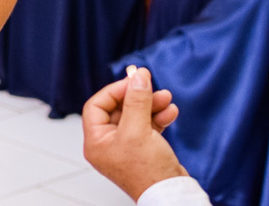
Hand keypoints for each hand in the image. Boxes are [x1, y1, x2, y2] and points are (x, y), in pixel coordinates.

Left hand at [82, 67, 186, 200]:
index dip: (115, 90)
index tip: (133, 81)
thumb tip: (138, 75)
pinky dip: (158, 118)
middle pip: (118, 109)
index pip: (97, 105)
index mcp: (96, 142)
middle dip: (138, 97)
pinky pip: (147, 127)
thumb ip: (137, 100)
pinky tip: (170, 112)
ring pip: (135, 117)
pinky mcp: (143, 151)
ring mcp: (125, 148)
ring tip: (167, 98)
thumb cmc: (149, 172)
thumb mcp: (139, 130)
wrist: (172, 196)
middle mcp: (108, 145)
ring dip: (151, 105)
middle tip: (153, 86)